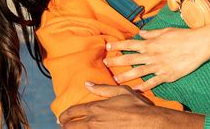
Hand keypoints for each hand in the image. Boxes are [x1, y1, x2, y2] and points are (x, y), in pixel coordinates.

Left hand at [59, 82, 203, 127]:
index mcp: (96, 108)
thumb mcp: (120, 91)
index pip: (73, 112)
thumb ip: (102, 88)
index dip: (65, 115)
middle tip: (63, 125)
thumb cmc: (136, 105)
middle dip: (65, 125)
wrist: (147, 122)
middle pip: (71, 125)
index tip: (62, 117)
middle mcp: (93, 121)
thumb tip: (87, 84)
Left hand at [104, 28, 209, 91]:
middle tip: (105, 64)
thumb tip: (141, 32)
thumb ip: (152, 33)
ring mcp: (159, 66)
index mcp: (151, 43)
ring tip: (115, 80)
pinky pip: (152, 83)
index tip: (107, 47)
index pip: (130, 44)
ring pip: (138, 72)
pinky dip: (143, 87)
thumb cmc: (183, 35)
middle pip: (130, 59)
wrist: (198, 45)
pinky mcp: (167, 75)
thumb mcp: (166, 31)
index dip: (118, 45)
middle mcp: (152, 55)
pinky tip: (135, 91)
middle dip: (116, 61)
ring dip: (125, 76)